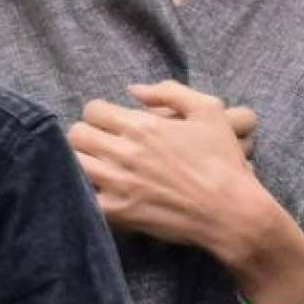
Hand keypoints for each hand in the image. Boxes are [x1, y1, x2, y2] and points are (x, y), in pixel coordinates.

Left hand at [67, 81, 257, 249]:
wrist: (231, 211)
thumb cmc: (223, 160)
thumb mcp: (208, 110)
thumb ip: (169, 91)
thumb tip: (134, 90)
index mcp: (141, 125)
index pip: (92, 110)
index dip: (100, 113)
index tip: (111, 123)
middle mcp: (124, 152)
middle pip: (76, 135)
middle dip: (86, 135)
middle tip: (101, 144)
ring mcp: (118, 184)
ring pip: (73, 164)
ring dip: (82, 162)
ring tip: (97, 166)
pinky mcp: (118, 213)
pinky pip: (82, 198)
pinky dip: (85, 193)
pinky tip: (100, 191)